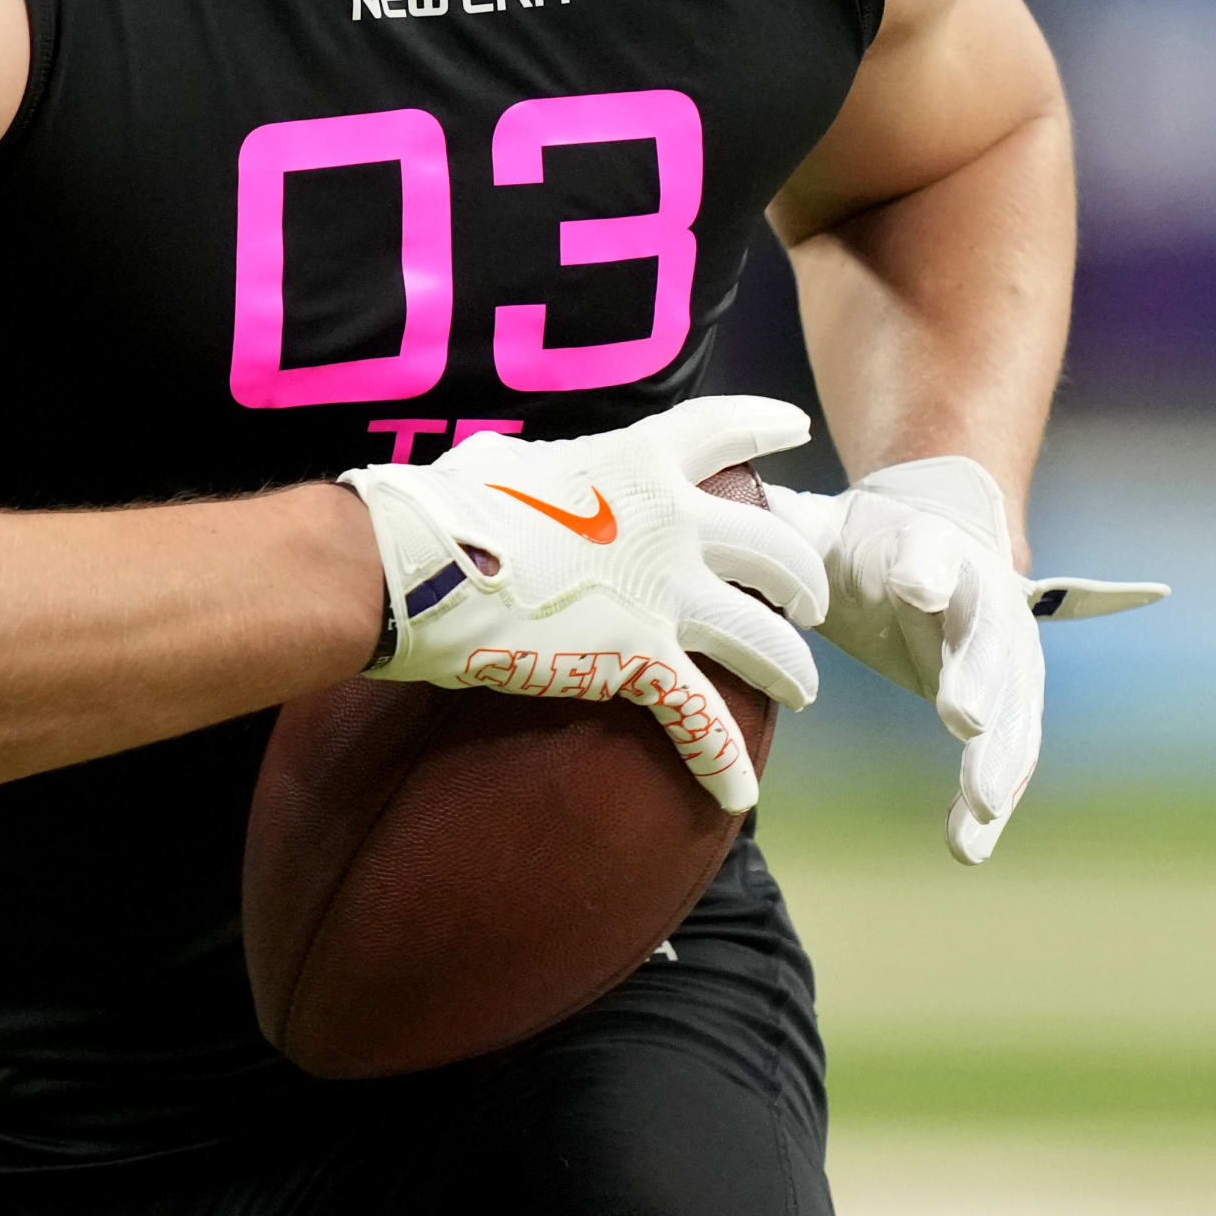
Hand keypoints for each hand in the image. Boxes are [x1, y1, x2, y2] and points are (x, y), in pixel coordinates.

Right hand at [340, 397, 828, 815]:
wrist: (410, 562)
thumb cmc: (438, 505)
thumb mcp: (501, 461)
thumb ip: (539, 467)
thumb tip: (512, 470)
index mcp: (636, 461)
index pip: (723, 430)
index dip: (766, 426)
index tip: (795, 429)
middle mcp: (671, 521)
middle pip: (773, 550)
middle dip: (800, 580)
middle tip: (805, 603)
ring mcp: (664, 592)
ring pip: (764, 638)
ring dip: (790, 669)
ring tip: (801, 690)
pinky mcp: (640, 660)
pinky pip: (703, 721)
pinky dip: (724, 761)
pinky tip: (739, 790)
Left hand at [763, 456, 1166, 863]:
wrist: (942, 535)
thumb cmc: (863, 539)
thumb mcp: (820, 525)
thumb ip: (775, 529)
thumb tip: (710, 514)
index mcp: (926, 544)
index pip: (930, 550)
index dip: (925, 568)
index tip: (918, 586)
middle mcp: (979, 595)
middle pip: (985, 634)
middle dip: (979, 674)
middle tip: (965, 718)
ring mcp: (1004, 649)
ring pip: (1014, 701)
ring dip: (1001, 754)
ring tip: (981, 806)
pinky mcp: (1008, 697)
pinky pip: (1008, 750)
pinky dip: (994, 797)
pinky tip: (970, 846)